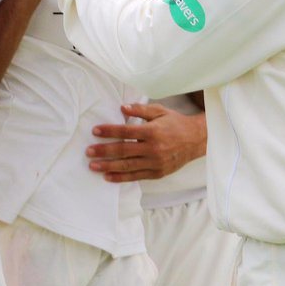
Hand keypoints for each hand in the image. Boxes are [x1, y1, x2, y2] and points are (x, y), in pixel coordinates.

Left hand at [86, 102, 206, 182]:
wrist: (196, 141)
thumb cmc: (175, 124)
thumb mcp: (159, 111)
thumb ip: (140, 110)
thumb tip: (121, 108)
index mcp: (152, 131)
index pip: (126, 131)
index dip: (109, 131)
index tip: (95, 131)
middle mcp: (153, 149)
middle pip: (124, 150)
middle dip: (104, 151)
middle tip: (88, 152)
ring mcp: (155, 163)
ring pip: (128, 166)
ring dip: (108, 166)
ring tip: (93, 166)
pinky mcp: (157, 173)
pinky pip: (136, 176)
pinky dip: (121, 178)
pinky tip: (108, 177)